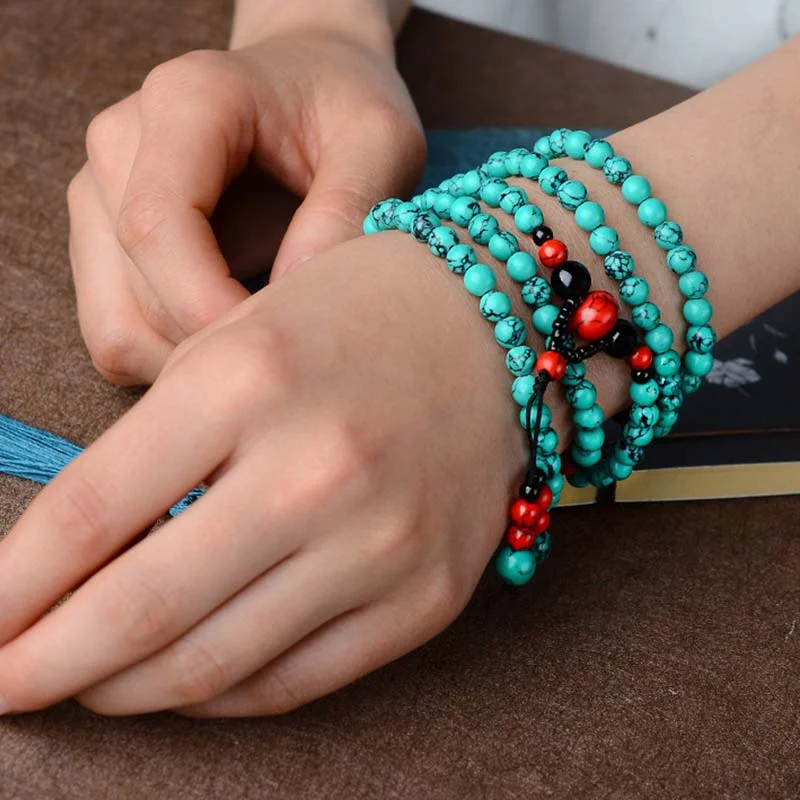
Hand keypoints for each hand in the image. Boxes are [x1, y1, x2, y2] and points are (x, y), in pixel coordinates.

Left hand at [0, 232, 523, 717]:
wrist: (490, 329)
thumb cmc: (348, 321)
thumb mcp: (234, 345)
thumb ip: (157, 455)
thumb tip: (76, 570)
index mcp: (248, 381)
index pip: (87, 516)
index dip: (7, 593)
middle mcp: (317, 469)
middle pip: (139, 612)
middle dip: (44, 668)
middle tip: (6, 686)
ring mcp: (381, 543)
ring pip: (214, 669)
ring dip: (126, 690)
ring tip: (89, 684)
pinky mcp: (427, 598)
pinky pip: (296, 682)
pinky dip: (221, 695)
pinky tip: (187, 680)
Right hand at [68, 28, 425, 385]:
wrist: (309, 82)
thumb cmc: (345, 110)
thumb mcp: (381, 141)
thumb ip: (348, 207)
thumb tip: (296, 294)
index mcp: (185, 104)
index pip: (158, 226)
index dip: (208, 305)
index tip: (276, 346)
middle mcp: (121, 145)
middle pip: (134, 288)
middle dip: (212, 345)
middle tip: (290, 356)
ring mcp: (100, 194)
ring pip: (115, 326)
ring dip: (190, 360)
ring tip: (266, 343)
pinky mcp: (103, 239)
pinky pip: (117, 331)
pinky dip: (172, 356)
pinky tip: (234, 334)